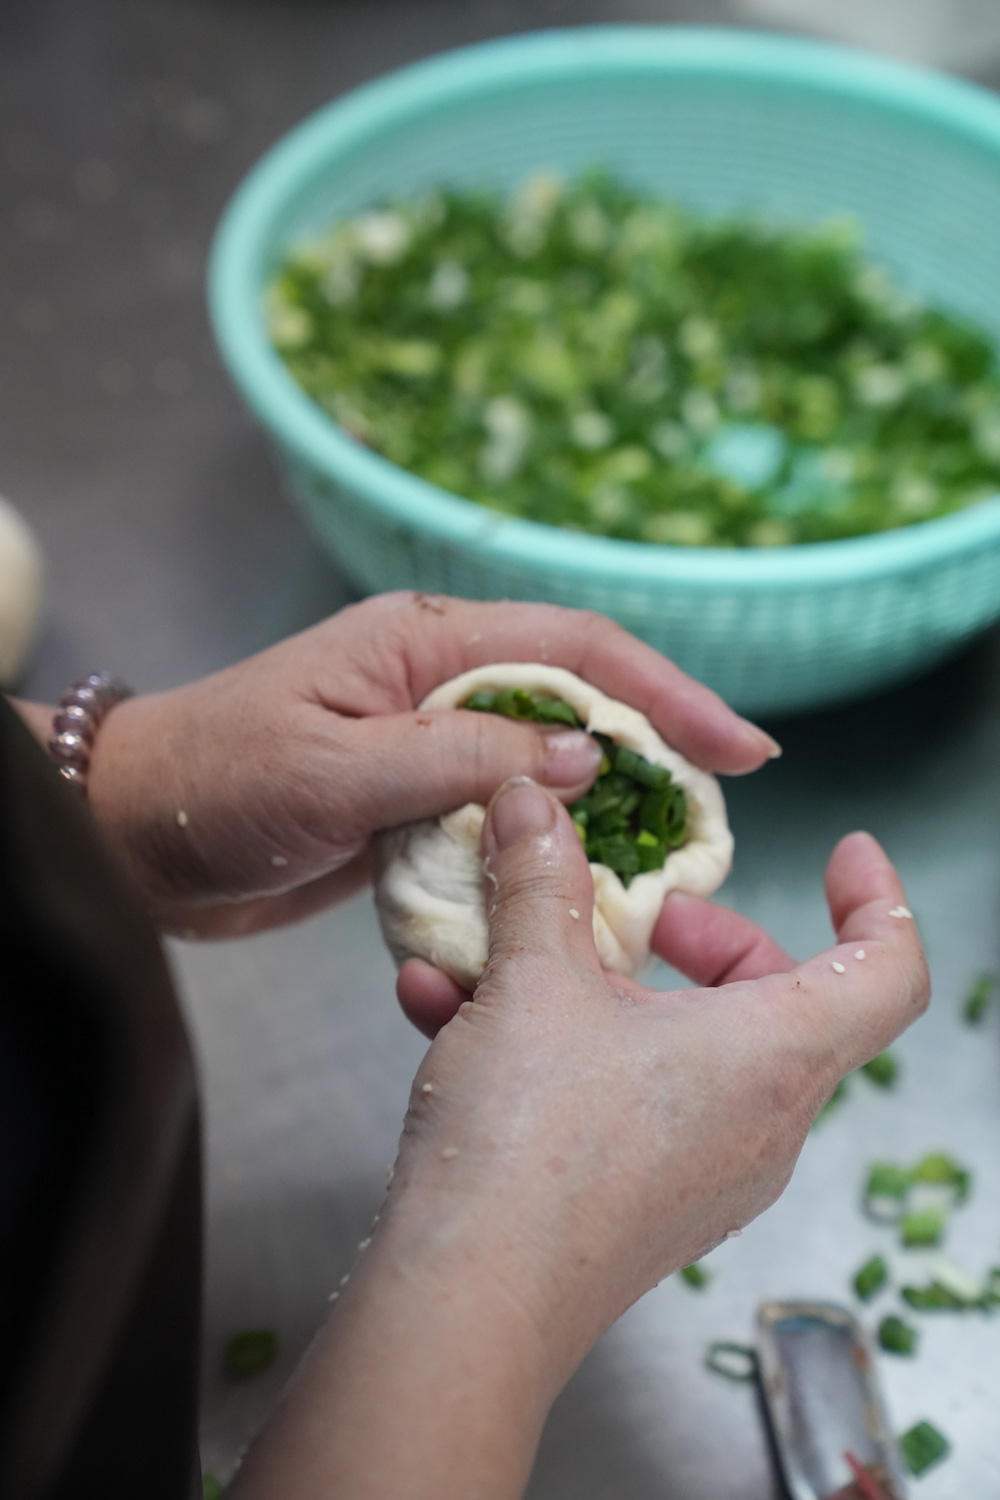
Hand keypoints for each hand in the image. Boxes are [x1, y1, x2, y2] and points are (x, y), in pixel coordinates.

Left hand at [75, 592, 775, 935]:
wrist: (134, 837)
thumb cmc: (217, 780)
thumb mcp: (340, 766)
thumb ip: (464, 758)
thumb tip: (590, 756)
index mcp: (427, 643)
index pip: (577, 649)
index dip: (667, 693)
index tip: (738, 748)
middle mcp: (441, 686)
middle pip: (579, 704)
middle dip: (654, 755)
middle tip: (716, 817)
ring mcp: (430, 748)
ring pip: (546, 772)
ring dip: (602, 817)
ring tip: (665, 866)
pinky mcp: (415, 808)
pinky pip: (501, 826)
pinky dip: (540, 861)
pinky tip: (575, 900)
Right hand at [228, 779, 926, 1499]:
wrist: (466, 1304)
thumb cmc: (529, 1142)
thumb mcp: (533, 979)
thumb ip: (539, 879)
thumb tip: (535, 803)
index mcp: (774, 1056)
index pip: (889, 970)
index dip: (880, 897)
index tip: (843, 852)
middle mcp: (761, 1121)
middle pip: (778, 1002)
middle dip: (706, 939)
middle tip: (640, 915)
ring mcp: (706, 1172)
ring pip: (687, 1048)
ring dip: (608, 989)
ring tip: (516, 957)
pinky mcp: (646, 1204)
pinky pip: (630, 1100)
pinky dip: (567, 1048)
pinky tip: (456, 1014)